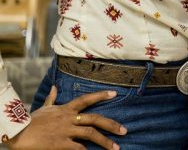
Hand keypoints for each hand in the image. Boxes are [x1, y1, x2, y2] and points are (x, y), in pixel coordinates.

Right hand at [6, 86, 126, 149]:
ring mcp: (66, 131)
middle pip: (95, 119)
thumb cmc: (31, 121)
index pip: (87, 99)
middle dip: (111, 125)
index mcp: (66, 109)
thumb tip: (56, 87)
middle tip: (124, 131)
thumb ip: (53, 98)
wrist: (19, 133)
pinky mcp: (61, 144)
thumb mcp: (44, 108)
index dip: (101, 95)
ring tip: (115, 147)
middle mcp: (69, 119)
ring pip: (91, 134)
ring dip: (105, 141)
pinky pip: (78, 147)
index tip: (115, 93)